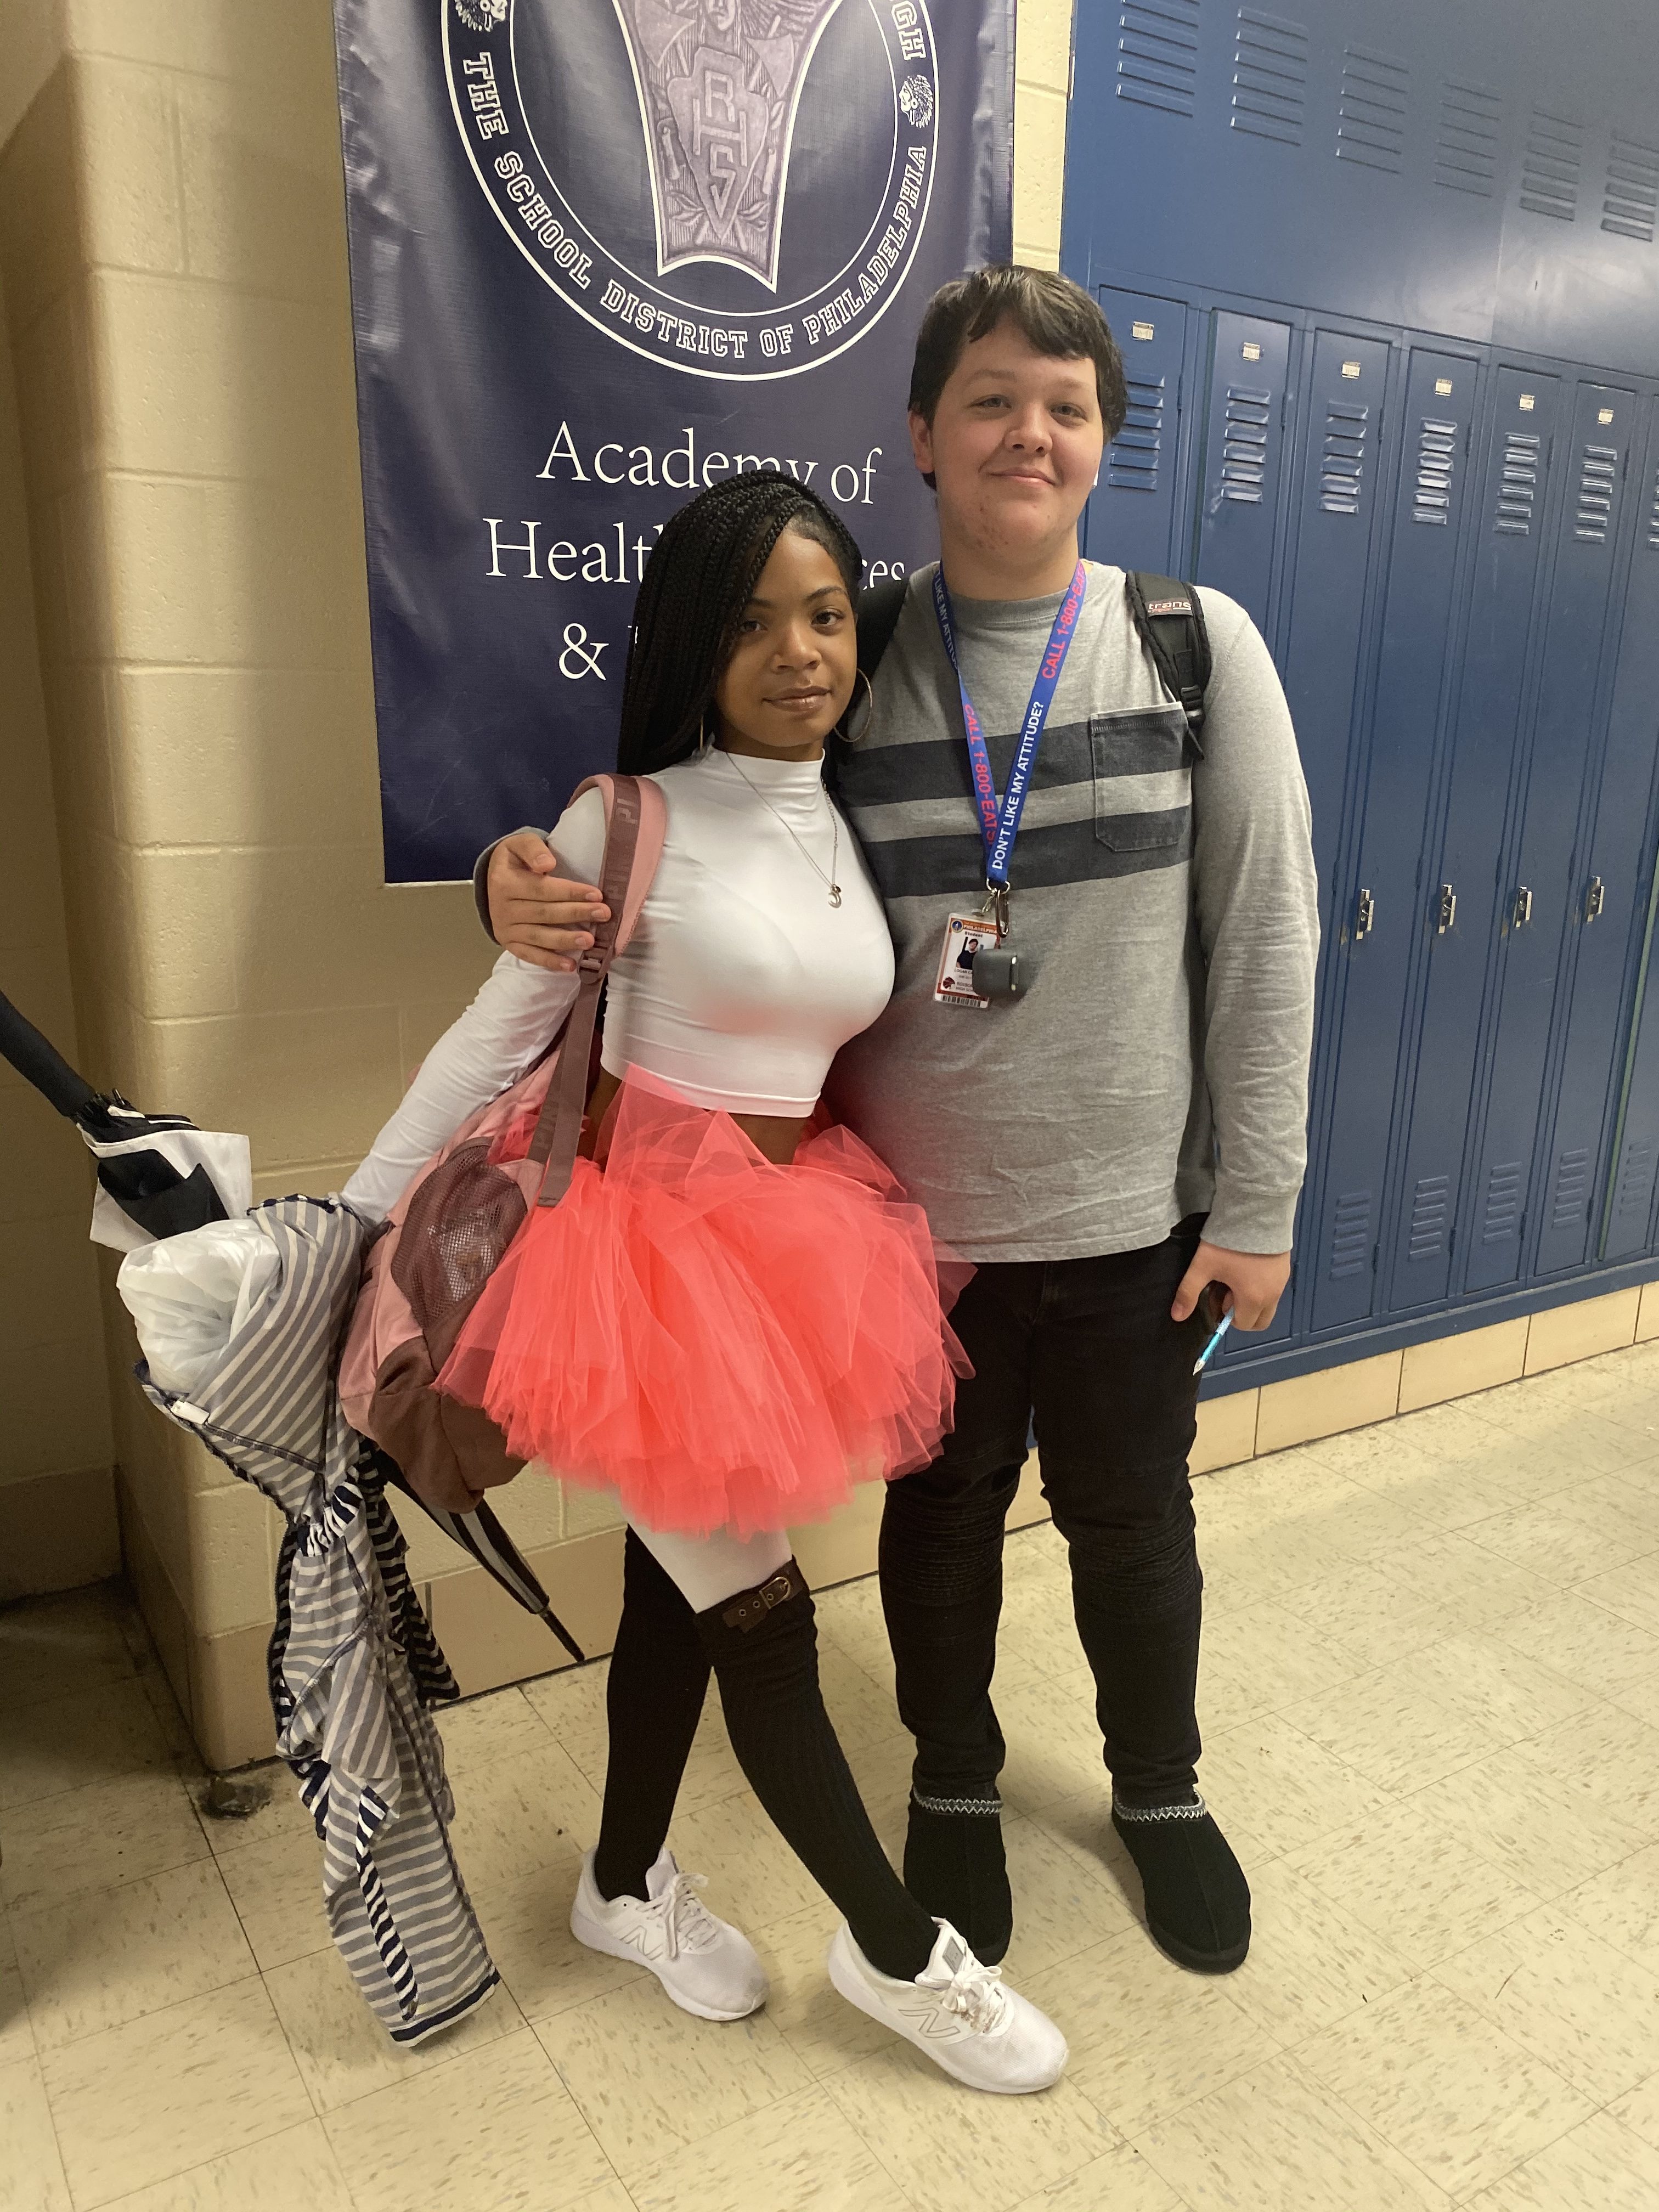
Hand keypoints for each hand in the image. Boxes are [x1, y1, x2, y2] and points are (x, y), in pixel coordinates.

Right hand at [486, 832, 610, 974]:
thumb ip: (533, 849)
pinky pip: (530, 955)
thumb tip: (547, 863)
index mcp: (504, 882)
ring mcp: (505, 929)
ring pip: (539, 936)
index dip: (570, 893)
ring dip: (566, 940)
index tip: (597, 894)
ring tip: (590, 941)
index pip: (542, 889)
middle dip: (576, 913)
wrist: (493, 880)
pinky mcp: (510, 944)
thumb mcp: (519, 844)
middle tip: (603, 914)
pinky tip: (570, 966)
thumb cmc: (515, 861)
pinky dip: (550, 962)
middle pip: (545, 913)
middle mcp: (502, 909)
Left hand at [1172, 1240, 1290, 1332]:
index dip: (1226, 1315)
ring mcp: (1282, 1282)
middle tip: (1227, 1291)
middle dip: (1243, 1315)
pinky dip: (1261, 1287)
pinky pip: (1274, 1288)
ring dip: (1252, 1300)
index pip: (1243, 1325)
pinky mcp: (1286, 1268)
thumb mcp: (1203, 1266)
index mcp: (1253, 1299)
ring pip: (1268, 1304)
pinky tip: (1247, 1267)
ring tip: (1236, 1276)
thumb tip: (1177, 1316)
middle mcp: (1273, 1295)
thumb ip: (1189, 1292)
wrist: (1256, 1212)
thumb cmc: (1229, 1243)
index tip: (1217, 1295)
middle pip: (1260, 1321)